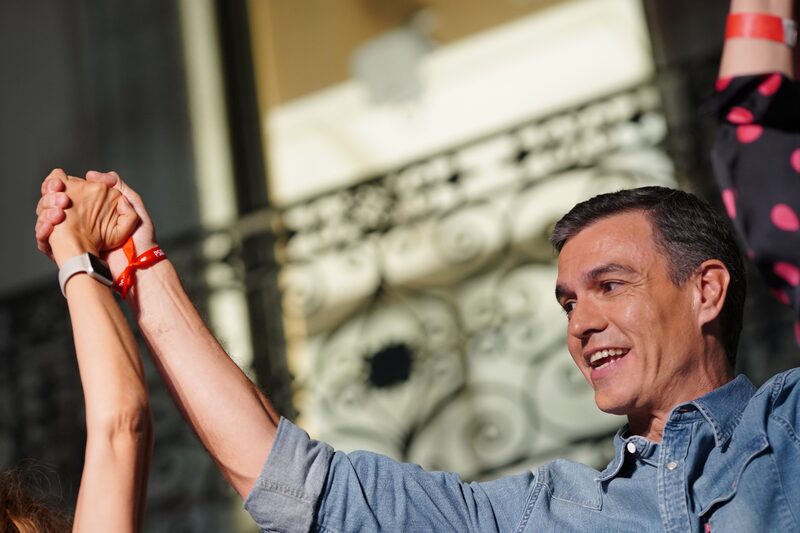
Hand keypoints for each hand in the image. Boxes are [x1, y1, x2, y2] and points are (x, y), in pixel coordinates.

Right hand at [36, 169, 155, 276]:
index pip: (65, 191)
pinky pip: (43, 240)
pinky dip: (43, 230)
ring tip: (58, 215)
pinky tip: (52, 226)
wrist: (137, 266)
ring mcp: (69, 237)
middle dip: (49, 198)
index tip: (60, 183)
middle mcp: (77, 221)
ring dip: (45, 213)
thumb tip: (91, 174)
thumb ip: (118, 186)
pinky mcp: (65, 252)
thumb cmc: (141, 238)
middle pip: (49, 203)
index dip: (57, 184)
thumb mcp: (134, 206)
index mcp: (91, 209)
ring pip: (43, 219)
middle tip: (60, 200)